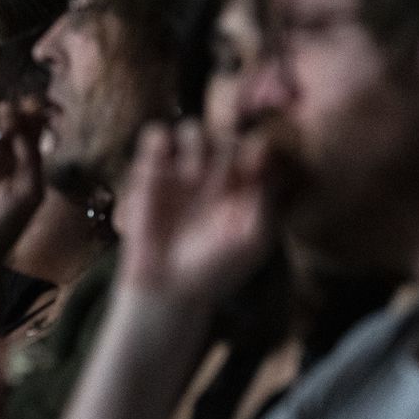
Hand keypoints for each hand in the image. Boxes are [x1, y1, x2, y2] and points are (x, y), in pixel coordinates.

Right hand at [0, 104, 44, 268]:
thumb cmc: (3, 225)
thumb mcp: (29, 192)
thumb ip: (31, 155)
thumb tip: (22, 122)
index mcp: (21, 157)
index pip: (28, 122)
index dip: (33, 111)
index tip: (39, 110)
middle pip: (2, 113)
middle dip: (7, 113)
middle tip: (8, 128)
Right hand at [115, 120, 275, 306]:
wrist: (169, 289)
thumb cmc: (217, 268)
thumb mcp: (255, 238)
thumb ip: (267, 197)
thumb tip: (268, 157)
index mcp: (244, 186)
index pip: (254, 147)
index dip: (255, 147)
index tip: (252, 166)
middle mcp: (214, 176)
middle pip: (224, 134)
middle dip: (224, 146)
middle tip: (220, 175)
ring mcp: (181, 173)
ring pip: (193, 130)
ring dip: (195, 144)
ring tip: (192, 177)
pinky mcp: (150, 174)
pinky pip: (155, 137)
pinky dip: (159, 139)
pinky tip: (164, 162)